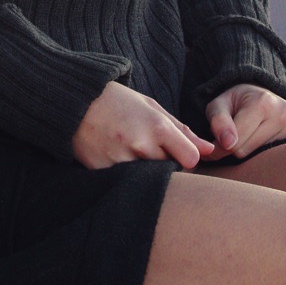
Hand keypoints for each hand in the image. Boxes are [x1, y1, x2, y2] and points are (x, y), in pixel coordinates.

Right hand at [72, 81, 214, 169]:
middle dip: (165, 164)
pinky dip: (125, 175)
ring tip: (130, 151)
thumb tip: (210, 150)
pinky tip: (115, 156)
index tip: (177, 152)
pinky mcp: (103, 172)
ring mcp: (121, 161)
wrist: (75, 102)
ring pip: (148, 179)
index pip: (190, 159)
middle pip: (170, 171)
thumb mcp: (151, 107)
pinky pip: (125, 182)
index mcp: (157, 127)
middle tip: (148, 149)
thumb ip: (182, 130)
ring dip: (144, 171)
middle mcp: (141, 145)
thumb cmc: (117, 102)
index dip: (187, 158)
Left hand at [203, 83, 285, 160]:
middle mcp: (283, 114)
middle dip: (236, 149)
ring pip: (262, 160)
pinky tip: (266, 144)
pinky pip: (279, 161)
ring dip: (252, 154)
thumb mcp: (220, 104)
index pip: (235, 143)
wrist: (264, 95)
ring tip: (252, 137)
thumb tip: (227, 143)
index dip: (221, 146)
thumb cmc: (238, 103)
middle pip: (248, 153)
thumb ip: (218, 122)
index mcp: (262, 103)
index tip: (218, 141)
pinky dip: (268, 157)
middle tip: (238, 135)